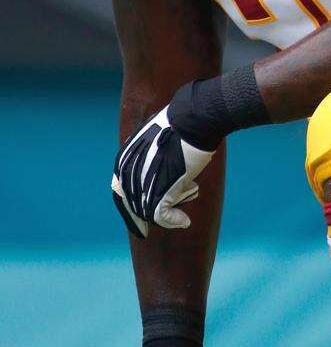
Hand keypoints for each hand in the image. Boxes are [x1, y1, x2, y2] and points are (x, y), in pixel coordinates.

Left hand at [111, 101, 216, 239]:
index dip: (129, 211)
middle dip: (147, 217)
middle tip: (161, 224)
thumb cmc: (180, 128)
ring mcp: (141, 184)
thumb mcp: (155, 141)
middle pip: (134, 206)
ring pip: (148, 212)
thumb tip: (159, 173)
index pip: (121, 194)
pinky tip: (184, 221)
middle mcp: (127, 175)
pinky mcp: (158, 191)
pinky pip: (161, 216)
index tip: (139, 222)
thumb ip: (149, 160)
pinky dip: (174, 220)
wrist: (191, 122)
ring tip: (187, 200)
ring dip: (168, 213)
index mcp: (123, 162)